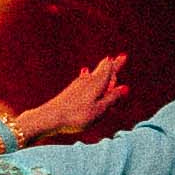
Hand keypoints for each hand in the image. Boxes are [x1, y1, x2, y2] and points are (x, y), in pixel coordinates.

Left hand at [6, 54, 129, 148]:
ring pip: (93, 76)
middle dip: (110, 67)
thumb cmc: (77, 116)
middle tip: (118, 58)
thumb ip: (112, 98)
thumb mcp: (99, 109)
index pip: (109, 70)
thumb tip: (124, 87)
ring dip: (101, 73)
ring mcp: (77, 85)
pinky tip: (85, 74)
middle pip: (101, 71)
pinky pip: (85, 83)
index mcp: (97, 84)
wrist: (50, 118)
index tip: (123, 56)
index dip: (116, 64)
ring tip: (107, 64)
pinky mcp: (69, 91)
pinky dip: (91, 81)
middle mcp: (87, 81)